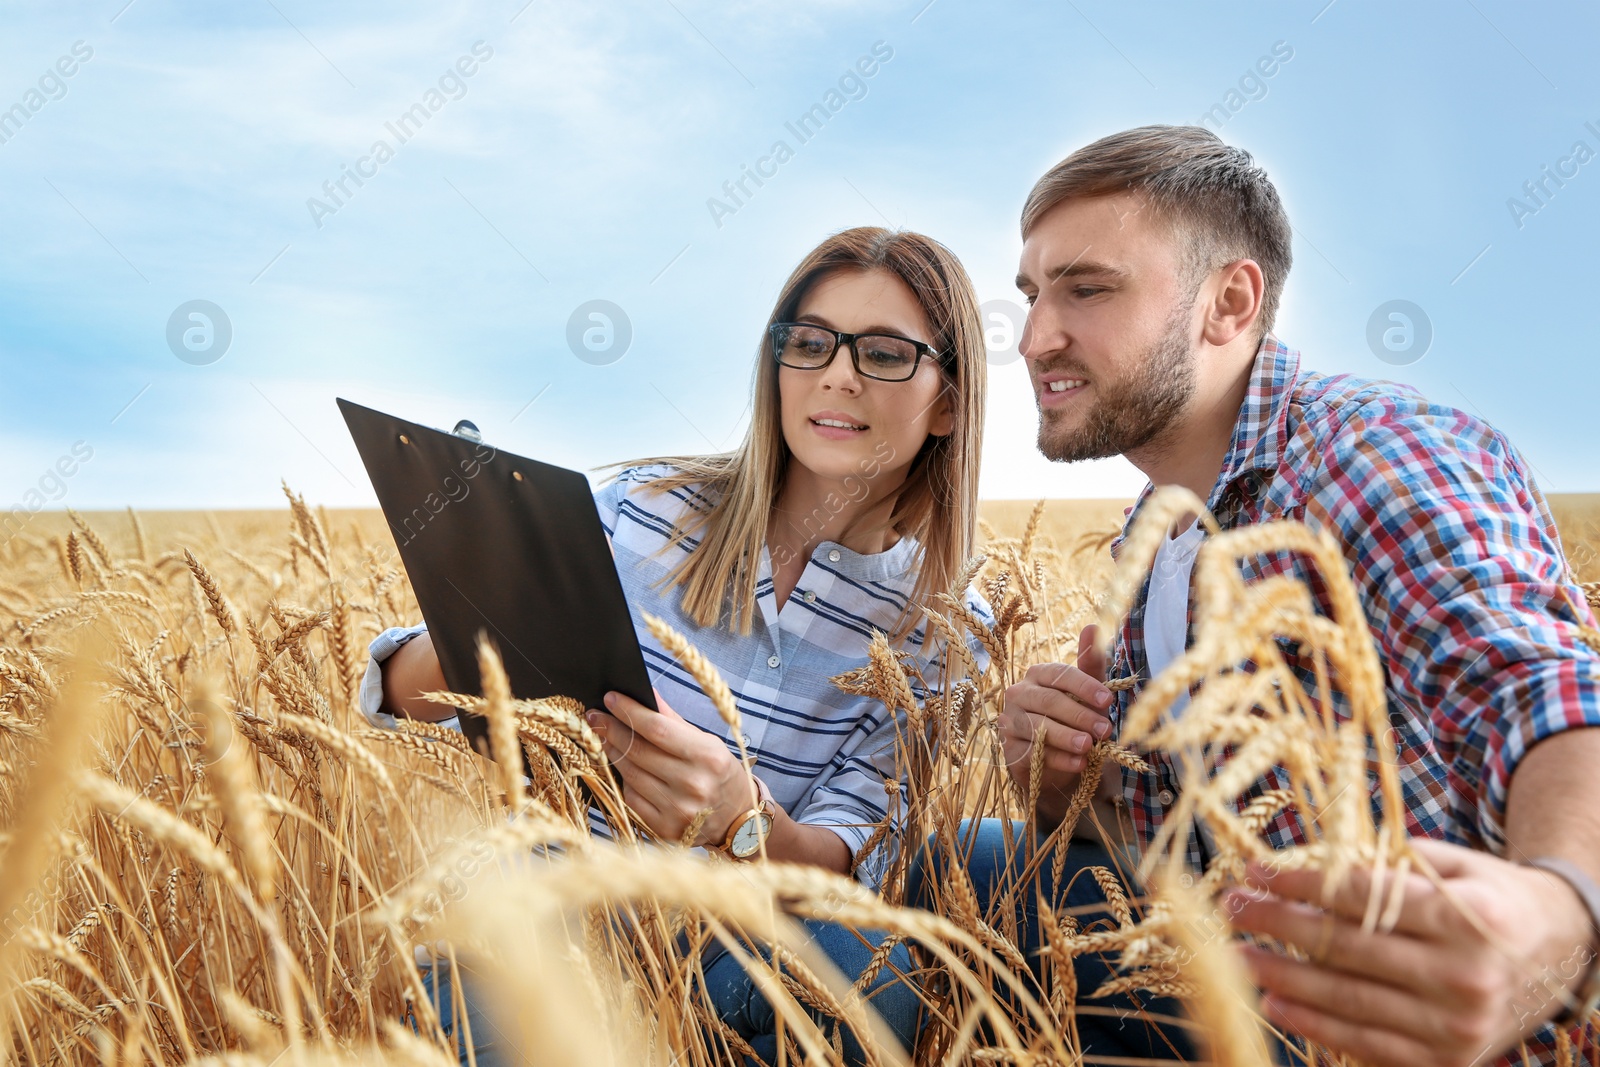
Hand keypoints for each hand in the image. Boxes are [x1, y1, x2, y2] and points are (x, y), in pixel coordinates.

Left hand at [586, 689, 752, 847]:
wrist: (736, 820)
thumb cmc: (720, 774)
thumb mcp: (707, 742)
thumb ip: (673, 720)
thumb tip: (644, 694)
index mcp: (708, 757)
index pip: (657, 729)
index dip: (630, 712)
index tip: (610, 698)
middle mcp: (693, 784)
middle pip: (638, 751)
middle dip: (611, 730)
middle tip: (595, 717)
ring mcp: (678, 810)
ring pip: (631, 774)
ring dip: (612, 753)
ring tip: (602, 737)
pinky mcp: (664, 828)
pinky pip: (632, 798)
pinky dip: (624, 780)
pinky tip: (622, 768)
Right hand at [999, 624, 1114, 817]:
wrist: (1062, 760)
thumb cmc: (1075, 719)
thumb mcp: (1087, 693)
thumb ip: (1091, 663)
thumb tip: (1093, 626)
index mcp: (1038, 675)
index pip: (1059, 674)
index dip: (1084, 686)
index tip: (1109, 700)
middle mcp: (1019, 694)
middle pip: (1048, 701)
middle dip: (1079, 715)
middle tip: (1105, 730)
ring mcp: (1010, 722)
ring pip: (1038, 727)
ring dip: (1067, 737)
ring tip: (1090, 747)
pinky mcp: (1010, 750)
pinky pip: (1034, 753)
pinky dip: (1059, 759)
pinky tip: (1079, 763)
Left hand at [1228, 838, 1598, 1066]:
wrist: (1562, 955)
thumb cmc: (1492, 899)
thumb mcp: (1453, 865)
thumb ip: (1384, 863)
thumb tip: (1302, 860)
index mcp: (1467, 917)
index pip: (1362, 898)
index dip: (1301, 883)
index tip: (1256, 871)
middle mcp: (1464, 975)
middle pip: (1346, 947)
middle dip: (1278, 925)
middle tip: (1232, 907)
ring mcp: (1457, 1026)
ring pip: (1348, 999)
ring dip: (1283, 977)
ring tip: (1237, 954)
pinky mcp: (1448, 1061)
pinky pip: (1367, 1043)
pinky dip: (1315, 1024)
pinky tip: (1275, 1001)